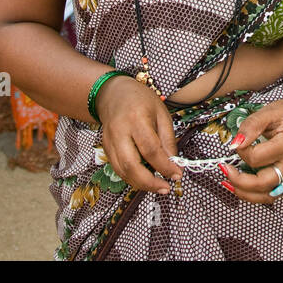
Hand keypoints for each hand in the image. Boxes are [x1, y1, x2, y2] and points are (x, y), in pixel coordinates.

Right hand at [95, 75, 182, 194]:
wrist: (113, 94)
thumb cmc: (140, 100)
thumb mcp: (162, 113)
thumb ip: (168, 139)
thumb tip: (174, 163)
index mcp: (136, 118)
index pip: (151, 149)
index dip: (165, 166)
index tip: (177, 175)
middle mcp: (119, 132)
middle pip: (132, 165)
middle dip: (150, 182)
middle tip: (165, 188)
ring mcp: (109, 141)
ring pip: (122, 171)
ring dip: (141, 184)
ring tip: (158, 186)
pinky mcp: (105, 148)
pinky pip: (118, 169)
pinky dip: (132, 178)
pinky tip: (144, 178)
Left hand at [217, 95, 282, 203]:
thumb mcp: (268, 112)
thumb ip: (251, 126)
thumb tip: (236, 143)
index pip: (256, 158)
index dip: (241, 151)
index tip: (237, 142)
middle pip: (263, 184)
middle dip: (240, 181)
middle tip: (225, 169)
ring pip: (267, 195)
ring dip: (245, 193)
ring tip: (229, 183)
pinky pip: (269, 193)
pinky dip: (253, 194)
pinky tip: (241, 187)